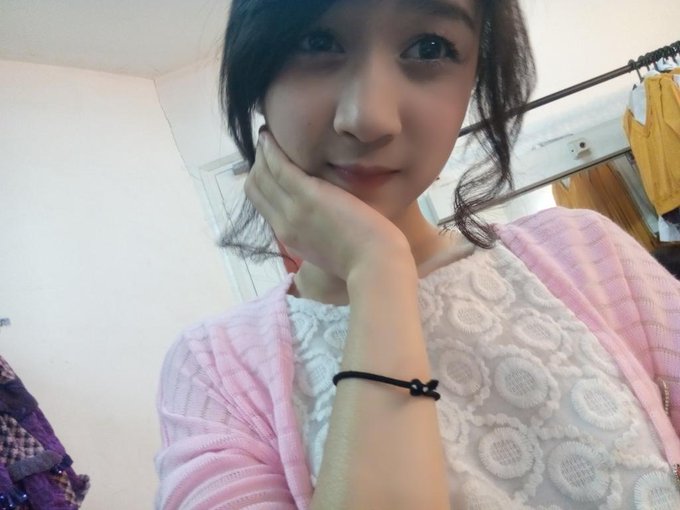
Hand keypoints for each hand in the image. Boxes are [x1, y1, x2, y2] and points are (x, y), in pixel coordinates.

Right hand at [244, 129, 411, 280]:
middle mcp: (284, 225)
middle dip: (257, 164)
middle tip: (265, 144)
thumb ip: (321, 236)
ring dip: (262, 152)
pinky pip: (279, 168)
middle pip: (256, 188)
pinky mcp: (308, 196)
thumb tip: (322, 227)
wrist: (375, 264)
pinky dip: (271, 150)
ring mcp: (293, 210)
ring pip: (262, 175)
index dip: (261, 182)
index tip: (267, 165)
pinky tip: (272, 136)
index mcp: (290, 238)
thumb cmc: (364, 261)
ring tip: (266, 135)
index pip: (263, 205)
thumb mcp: (331, 253)